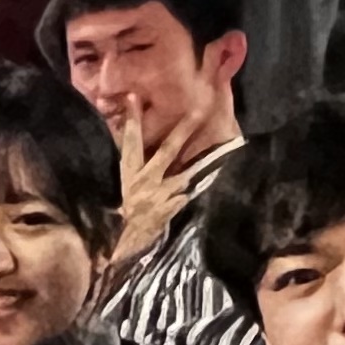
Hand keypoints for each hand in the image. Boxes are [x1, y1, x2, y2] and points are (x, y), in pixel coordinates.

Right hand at [105, 110, 197, 274]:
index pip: (130, 143)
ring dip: (204, 160)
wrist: (122, 247)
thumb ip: (128, 168)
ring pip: (187, 173)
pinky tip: (210, 178)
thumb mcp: (118, 187)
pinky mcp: (174, 208)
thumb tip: (126, 143)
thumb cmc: (117, 214)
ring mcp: (164, 196)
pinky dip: (196, 188)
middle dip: (182, 132)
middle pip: (167, 152)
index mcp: (128, 174)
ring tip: (227, 143)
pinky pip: (188, 195)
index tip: (133, 97)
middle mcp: (147, 182)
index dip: (132, 120)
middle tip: (198, 111)